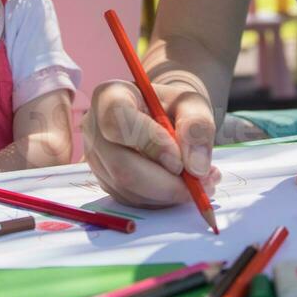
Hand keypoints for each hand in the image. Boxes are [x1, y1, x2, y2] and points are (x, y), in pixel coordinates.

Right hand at [82, 79, 220, 208]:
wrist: (160, 116)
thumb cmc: (172, 106)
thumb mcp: (191, 103)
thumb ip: (197, 127)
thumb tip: (195, 168)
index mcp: (109, 96)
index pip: (118, 120)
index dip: (150, 143)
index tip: (180, 160)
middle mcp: (94, 128)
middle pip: (121, 166)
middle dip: (165, 183)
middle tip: (202, 184)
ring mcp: (96, 158)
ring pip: (129, 189)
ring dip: (169, 194)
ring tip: (201, 181)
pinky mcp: (105, 181)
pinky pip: (132, 200)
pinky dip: (162, 200)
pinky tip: (183, 186)